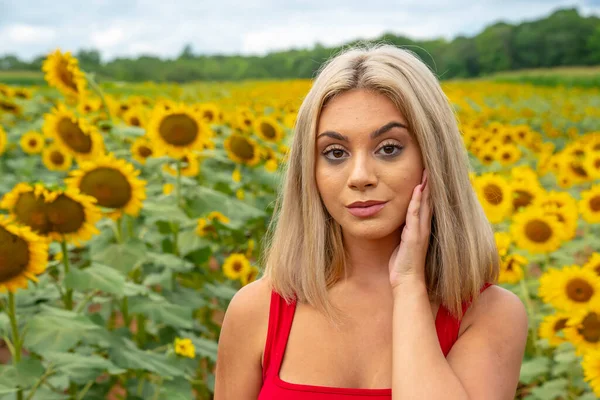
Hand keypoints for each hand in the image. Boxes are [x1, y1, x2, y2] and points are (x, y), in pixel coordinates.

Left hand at [388, 169, 432, 290]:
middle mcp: (424, 228)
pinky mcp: (414, 236)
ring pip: (425, 204)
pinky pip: (416, 214)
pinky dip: (417, 201)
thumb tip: (397, 223)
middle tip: (431, 167)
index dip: (426, 190)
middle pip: (429, 201)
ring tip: (427, 172)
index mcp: (420, 229)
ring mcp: (420, 231)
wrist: (407, 282)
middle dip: (430, 184)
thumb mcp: (402, 244)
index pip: (425, 205)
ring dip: (426, 188)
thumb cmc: (403, 265)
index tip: (426, 175)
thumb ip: (403, 232)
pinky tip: (418, 189)